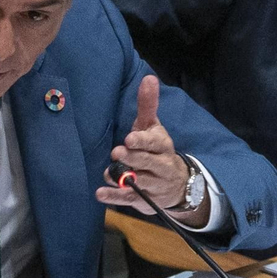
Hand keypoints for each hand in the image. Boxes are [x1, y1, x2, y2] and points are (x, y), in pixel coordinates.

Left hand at [95, 76, 204, 220]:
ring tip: (108, 173)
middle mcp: (162, 165)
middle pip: (147, 162)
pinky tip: (100, 194)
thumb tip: (149, 78)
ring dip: (123, 178)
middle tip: (117, 153)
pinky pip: (129, 199)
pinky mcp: (145, 200)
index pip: (154, 143)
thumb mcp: (152, 126)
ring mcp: (154, 184)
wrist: (176, 183)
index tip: (129, 138)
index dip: (142, 142)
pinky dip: (114, 197)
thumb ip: (148, 105)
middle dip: (133, 158)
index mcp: (163, 145)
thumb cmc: (157, 148)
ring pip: (140, 182)